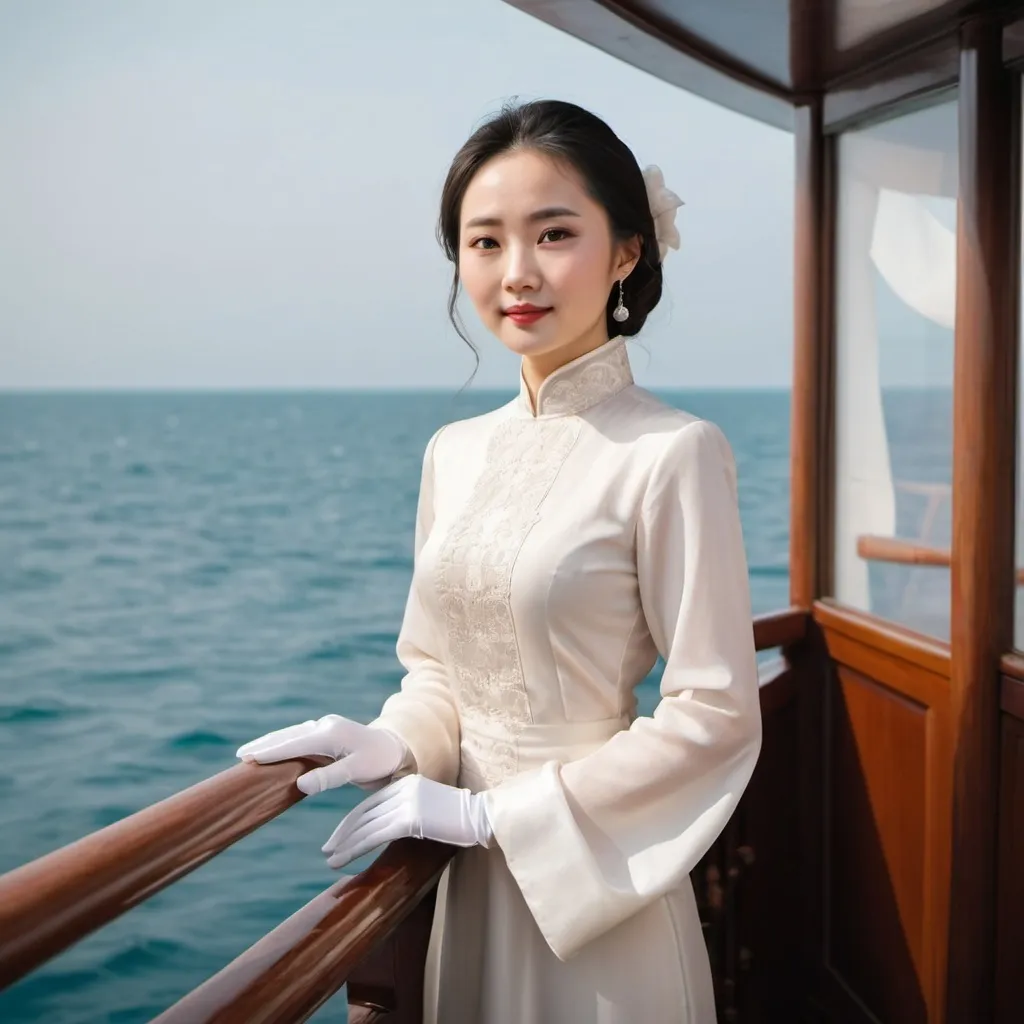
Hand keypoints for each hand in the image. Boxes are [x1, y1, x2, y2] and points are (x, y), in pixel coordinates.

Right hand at [235, 715, 409, 795]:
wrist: (395, 749)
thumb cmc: (379, 761)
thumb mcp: (357, 771)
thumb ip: (330, 777)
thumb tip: (300, 784)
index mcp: (331, 734)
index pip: (294, 744)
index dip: (270, 752)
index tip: (248, 757)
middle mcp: (325, 726)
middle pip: (288, 736)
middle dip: (265, 745)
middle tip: (241, 755)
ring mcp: (326, 728)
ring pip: (293, 735)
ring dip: (273, 743)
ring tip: (251, 752)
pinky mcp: (327, 733)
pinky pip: (300, 737)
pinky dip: (285, 743)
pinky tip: (276, 748)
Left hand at [321, 775, 492, 868]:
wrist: (483, 816)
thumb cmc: (462, 820)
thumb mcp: (431, 808)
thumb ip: (410, 812)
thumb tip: (390, 829)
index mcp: (406, 782)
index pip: (371, 803)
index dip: (351, 822)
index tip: (338, 838)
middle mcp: (403, 788)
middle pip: (365, 812)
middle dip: (343, 833)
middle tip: (327, 849)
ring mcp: (406, 802)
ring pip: (367, 825)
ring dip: (345, 844)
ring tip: (331, 860)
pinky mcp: (410, 818)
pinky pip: (375, 835)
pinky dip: (356, 848)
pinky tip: (343, 859)